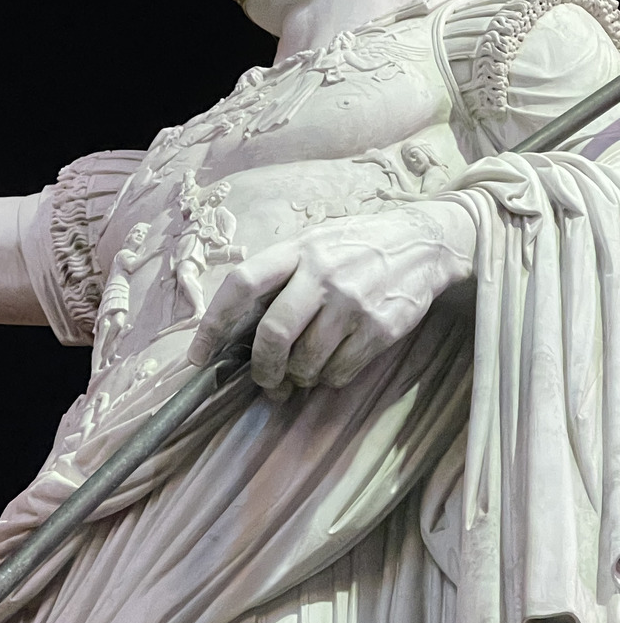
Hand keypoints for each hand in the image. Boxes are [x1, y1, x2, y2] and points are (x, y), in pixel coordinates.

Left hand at [187, 201, 476, 388]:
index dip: (213, 324)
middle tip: (263, 379)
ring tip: (302, 369)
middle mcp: (323, 274)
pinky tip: (332, 362)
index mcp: (297, 250)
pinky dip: (327, 378)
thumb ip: (278, 277)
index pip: (243, 285)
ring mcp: (353, 303)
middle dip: (262, 367)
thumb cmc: (353, 247)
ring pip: (306, 362)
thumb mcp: (312, 244)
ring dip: (297, 376)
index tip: (199, 356)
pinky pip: (339, 372)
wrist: (423, 243)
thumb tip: (236, 331)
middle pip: (273, 334)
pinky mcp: (380, 328)